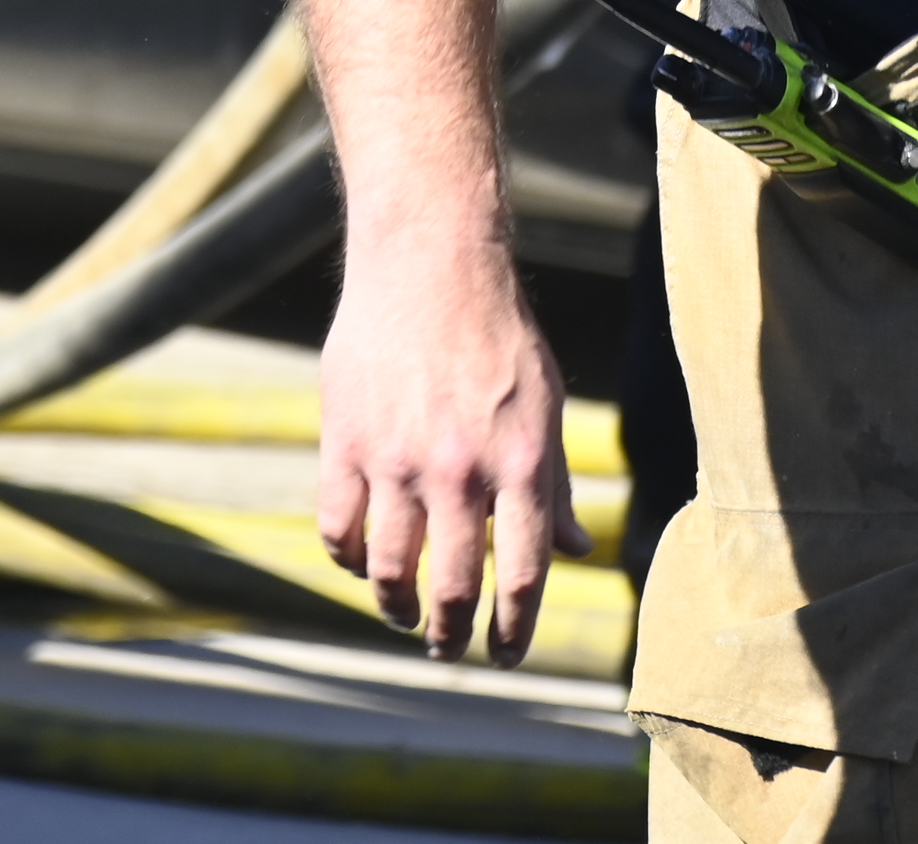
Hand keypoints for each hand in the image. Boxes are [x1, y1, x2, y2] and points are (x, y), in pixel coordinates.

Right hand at [314, 241, 587, 663]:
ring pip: (388, 570)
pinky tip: (361, 562)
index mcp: (519, 464)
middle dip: (449, 634)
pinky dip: (348, 559)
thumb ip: (553, 482)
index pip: (521, 576)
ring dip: (395, 607)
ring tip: (403, 615)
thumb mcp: (545, 405)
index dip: (513, 631)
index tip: (504, 655)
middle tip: (447, 648)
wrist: (431, 262)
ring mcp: (397, 460)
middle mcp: (460, 471)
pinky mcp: (346, 442)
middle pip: (449, 588)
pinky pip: (339, 528)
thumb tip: (577, 549)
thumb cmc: (499, 333)